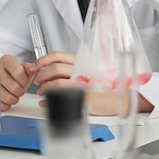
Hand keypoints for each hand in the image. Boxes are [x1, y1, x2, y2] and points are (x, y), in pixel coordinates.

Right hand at [0, 55, 33, 110]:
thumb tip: (32, 69)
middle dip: (20, 91)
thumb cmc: (11, 73)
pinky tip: (7, 100)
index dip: (24, 81)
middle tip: (21, 90)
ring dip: (14, 99)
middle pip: (13, 86)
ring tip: (15, 95)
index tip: (25, 82)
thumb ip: (28, 69)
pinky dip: (5, 105)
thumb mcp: (22, 68)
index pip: (18, 72)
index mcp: (6, 60)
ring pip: (5, 97)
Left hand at [31, 51, 154, 114]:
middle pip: (55, 67)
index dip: (43, 60)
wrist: (125, 100)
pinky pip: (62, 95)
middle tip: (37, 81)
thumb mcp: (92, 75)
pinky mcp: (85, 97)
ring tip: (42, 92)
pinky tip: (45, 102)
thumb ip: (76, 72)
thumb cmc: (109, 89)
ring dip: (44, 87)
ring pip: (56, 80)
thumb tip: (55, 74)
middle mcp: (83, 71)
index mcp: (84, 63)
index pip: (58, 56)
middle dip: (40, 74)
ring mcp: (84, 84)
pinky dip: (48, 99)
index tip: (34, 66)